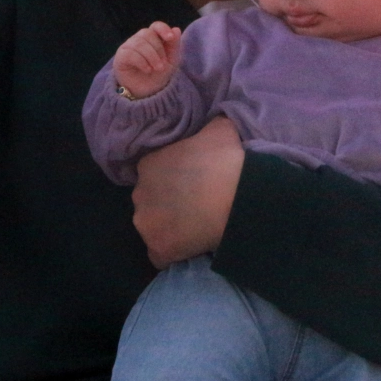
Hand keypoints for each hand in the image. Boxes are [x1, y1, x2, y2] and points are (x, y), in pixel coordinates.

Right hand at [114, 22, 181, 98]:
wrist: (148, 93)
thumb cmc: (159, 74)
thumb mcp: (171, 60)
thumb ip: (174, 45)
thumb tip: (176, 29)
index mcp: (153, 38)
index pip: (156, 26)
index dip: (163, 29)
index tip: (170, 38)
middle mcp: (139, 40)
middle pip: (147, 34)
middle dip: (158, 49)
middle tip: (162, 65)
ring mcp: (128, 47)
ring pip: (139, 43)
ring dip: (151, 56)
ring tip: (157, 69)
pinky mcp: (120, 57)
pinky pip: (130, 53)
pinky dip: (141, 61)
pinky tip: (147, 70)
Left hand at [132, 116, 243, 268]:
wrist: (241, 197)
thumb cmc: (228, 160)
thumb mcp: (218, 128)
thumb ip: (205, 127)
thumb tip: (210, 125)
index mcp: (148, 164)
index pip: (153, 174)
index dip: (172, 181)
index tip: (192, 185)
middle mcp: (139, 193)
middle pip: (150, 201)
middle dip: (167, 204)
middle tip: (196, 205)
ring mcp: (147, 224)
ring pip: (153, 228)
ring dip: (169, 228)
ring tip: (196, 227)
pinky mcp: (159, 249)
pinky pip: (160, 255)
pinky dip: (173, 253)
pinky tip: (191, 246)